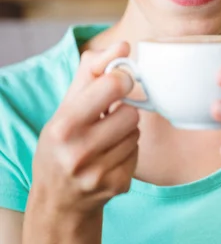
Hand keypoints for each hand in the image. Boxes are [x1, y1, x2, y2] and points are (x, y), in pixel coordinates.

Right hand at [31, 41, 138, 215]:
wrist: (58, 199)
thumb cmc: (62, 142)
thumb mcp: (66, 104)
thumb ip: (93, 70)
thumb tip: (123, 45)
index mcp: (64, 126)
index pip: (113, 85)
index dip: (121, 79)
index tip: (117, 82)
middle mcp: (79, 153)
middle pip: (131, 113)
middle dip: (122, 111)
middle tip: (107, 117)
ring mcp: (99, 173)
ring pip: (136, 132)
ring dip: (125, 131)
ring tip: (104, 139)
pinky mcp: (117, 186)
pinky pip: (138, 152)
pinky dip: (128, 151)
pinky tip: (109, 156)